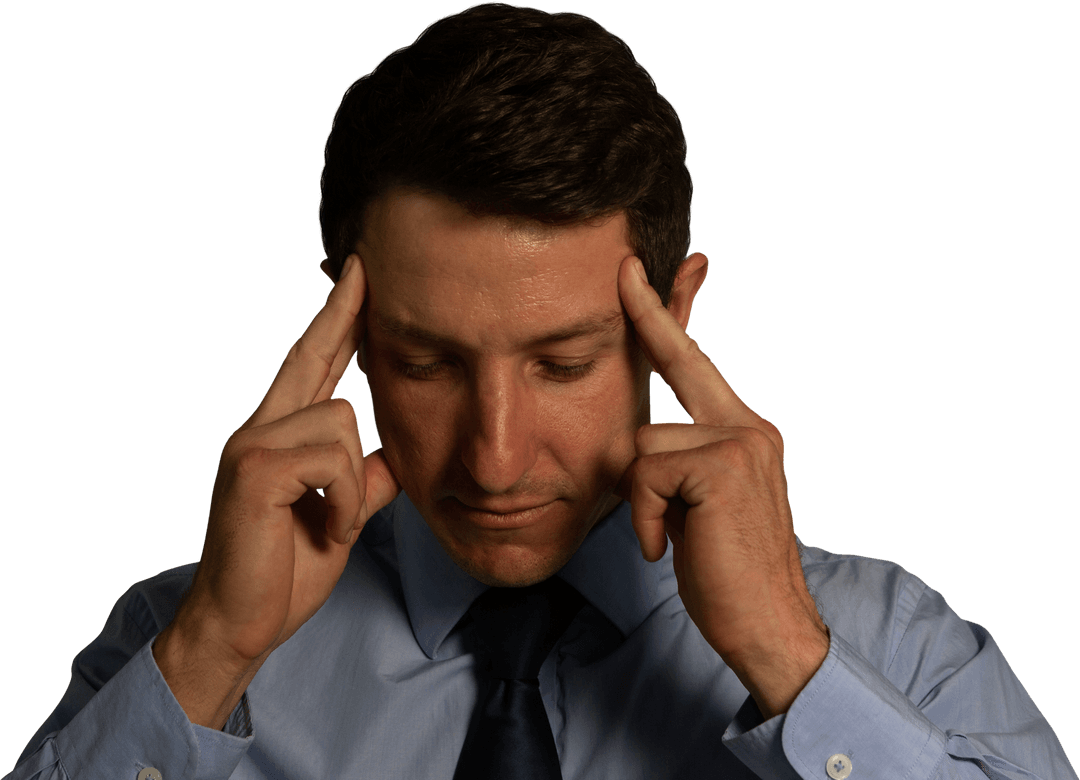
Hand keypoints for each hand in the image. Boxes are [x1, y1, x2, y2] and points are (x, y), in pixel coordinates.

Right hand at [154, 253, 400, 727]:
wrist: (241, 625)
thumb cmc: (283, 573)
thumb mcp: (339, 519)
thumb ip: (361, 482)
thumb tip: (390, 460)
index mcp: (277, 436)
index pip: (308, 365)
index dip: (333, 321)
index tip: (355, 278)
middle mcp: (258, 429)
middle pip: (309, 356)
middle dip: (340, 312)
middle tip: (361, 266)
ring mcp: (252, 445)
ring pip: (342, 420)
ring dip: (355, 482)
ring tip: (336, 523)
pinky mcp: (255, 470)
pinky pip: (333, 459)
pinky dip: (346, 499)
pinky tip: (328, 529)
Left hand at [617, 255, 828, 718]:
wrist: (770, 627)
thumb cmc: (726, 571)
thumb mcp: (697, 505)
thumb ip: (678, 462)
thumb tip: (640, 445)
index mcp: (743, 432)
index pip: (695, 362)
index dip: (664, 314)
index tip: (635, 272)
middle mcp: (749, 426)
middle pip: (671, 375)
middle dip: (646, 335)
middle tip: (625, 268)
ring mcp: (742, 441)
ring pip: (642, 444)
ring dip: (642, 500)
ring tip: (672, 536)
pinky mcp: (723, 466)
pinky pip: (646, 474)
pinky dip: (647, 517)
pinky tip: (671, 545)